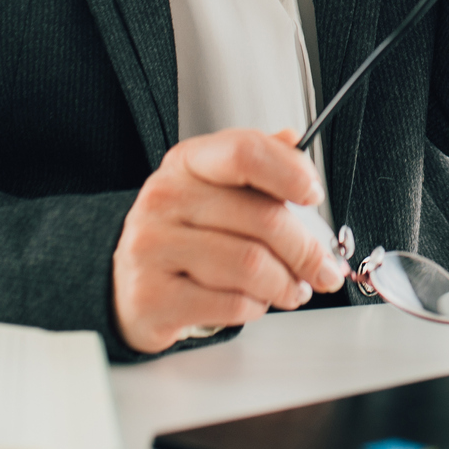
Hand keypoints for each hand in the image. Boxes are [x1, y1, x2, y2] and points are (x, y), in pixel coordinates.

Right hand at [111, 128, 345, 352]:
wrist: (126, 283)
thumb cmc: (182, 234)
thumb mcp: (214, 188)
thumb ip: (258, 164)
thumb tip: (294, 141)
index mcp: (187, 163)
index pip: (244, 152)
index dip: (290, 172)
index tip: (313, 194)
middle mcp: (164, 199)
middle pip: (261, 218)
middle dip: (306, 250)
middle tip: (322, 268)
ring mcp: (152, 247)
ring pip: (251, 265)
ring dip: (285, 284)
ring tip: (292, 288)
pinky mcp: (152, 297)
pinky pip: (231, 303)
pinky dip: (256, 307)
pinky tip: (254, 302)